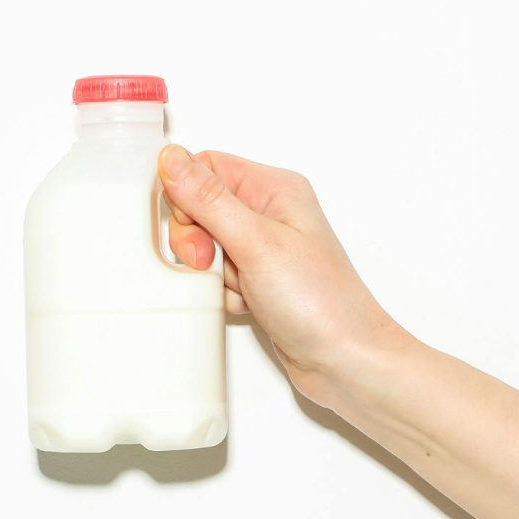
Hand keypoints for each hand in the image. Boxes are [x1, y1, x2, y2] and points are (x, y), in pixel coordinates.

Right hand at [158, 145, 410, 407]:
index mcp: (275, 189)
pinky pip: (216, 278)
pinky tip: (250, 305)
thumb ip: (208, 199)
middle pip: (199, 209)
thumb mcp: (256, 242)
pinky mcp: (258, 282)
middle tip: (214, 262)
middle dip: (198, 242)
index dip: (187, 197)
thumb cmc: (321, 302)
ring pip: (205, 248)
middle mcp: (270, 214)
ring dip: (212, 274)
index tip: (195, 229)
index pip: (206, 168)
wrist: (346, 361)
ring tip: (244, 288)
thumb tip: (172, 158)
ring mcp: (264, 250)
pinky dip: (223, 295)